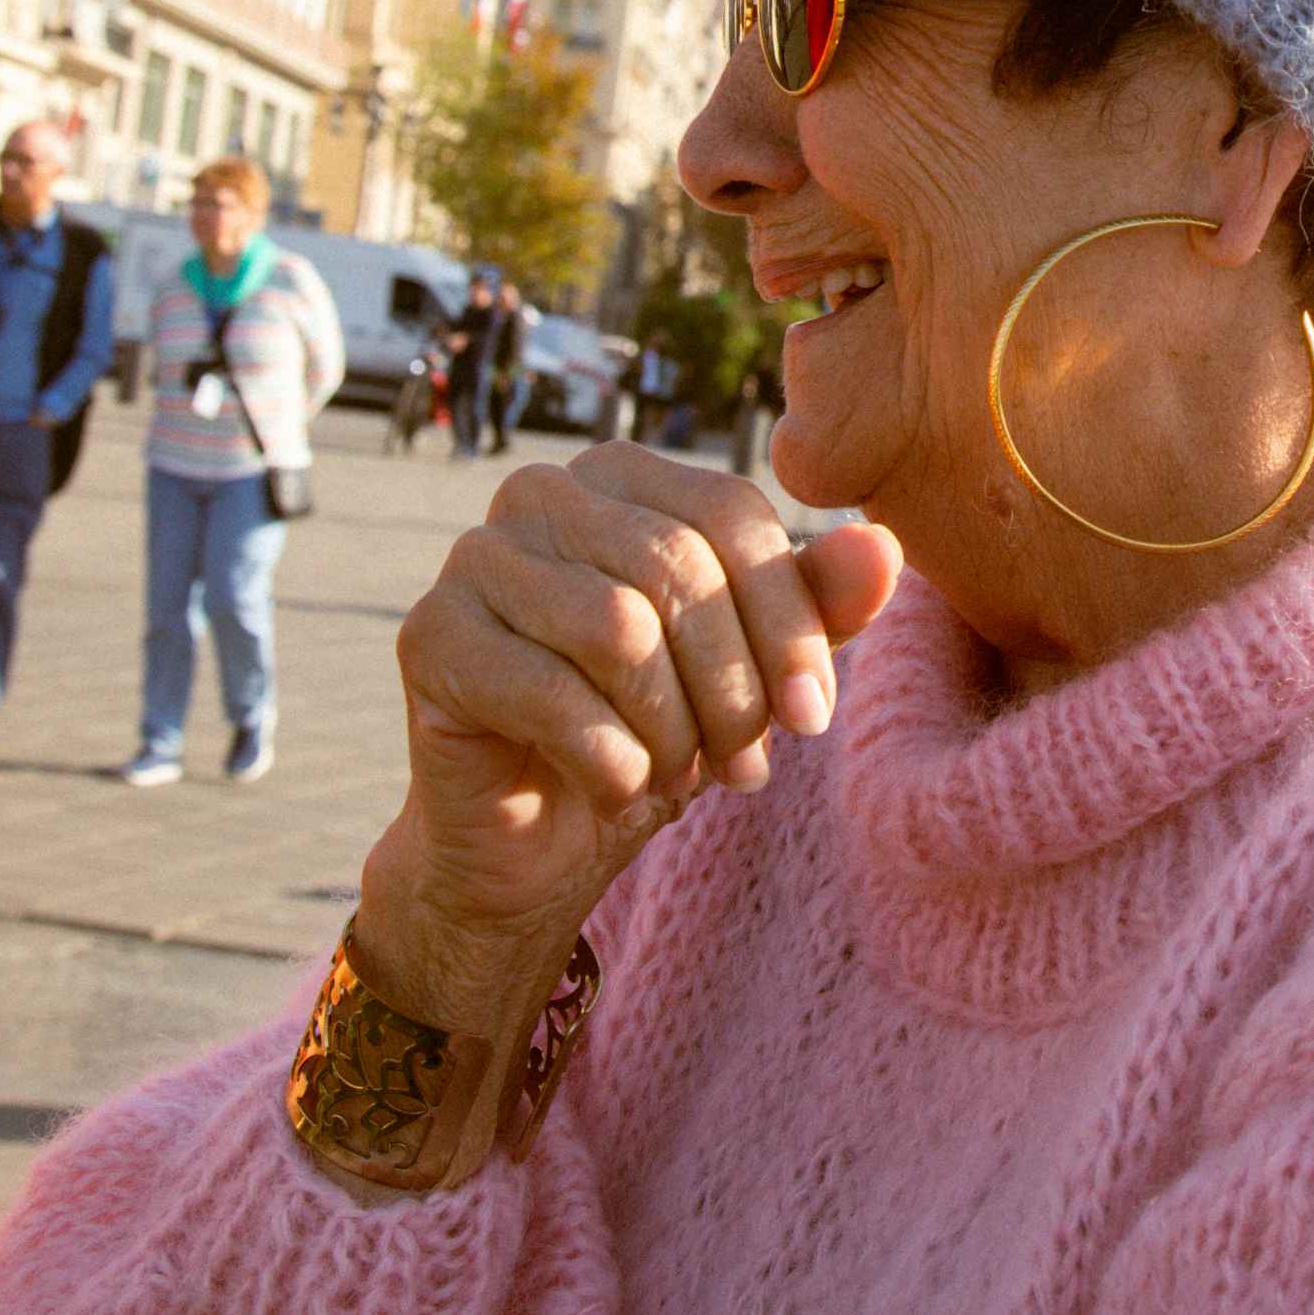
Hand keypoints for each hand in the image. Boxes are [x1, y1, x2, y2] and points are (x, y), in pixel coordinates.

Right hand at [358, 447, 901, 1047]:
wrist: (537, 840)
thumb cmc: (651, 731)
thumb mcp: (753, 669)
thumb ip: (816, 604)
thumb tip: (883, 545)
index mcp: (622, 474)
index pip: (731, 517)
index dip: (788, 623)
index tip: (814, 718)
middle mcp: (540, 493)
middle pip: (677, 568)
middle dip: (732, 687)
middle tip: (746, 767)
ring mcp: (474, 558)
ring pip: (617, 628)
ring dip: (671, 728)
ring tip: (677, 776)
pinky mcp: (430, 637)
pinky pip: (553, 694)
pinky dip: (611, 764)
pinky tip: (616, 789)